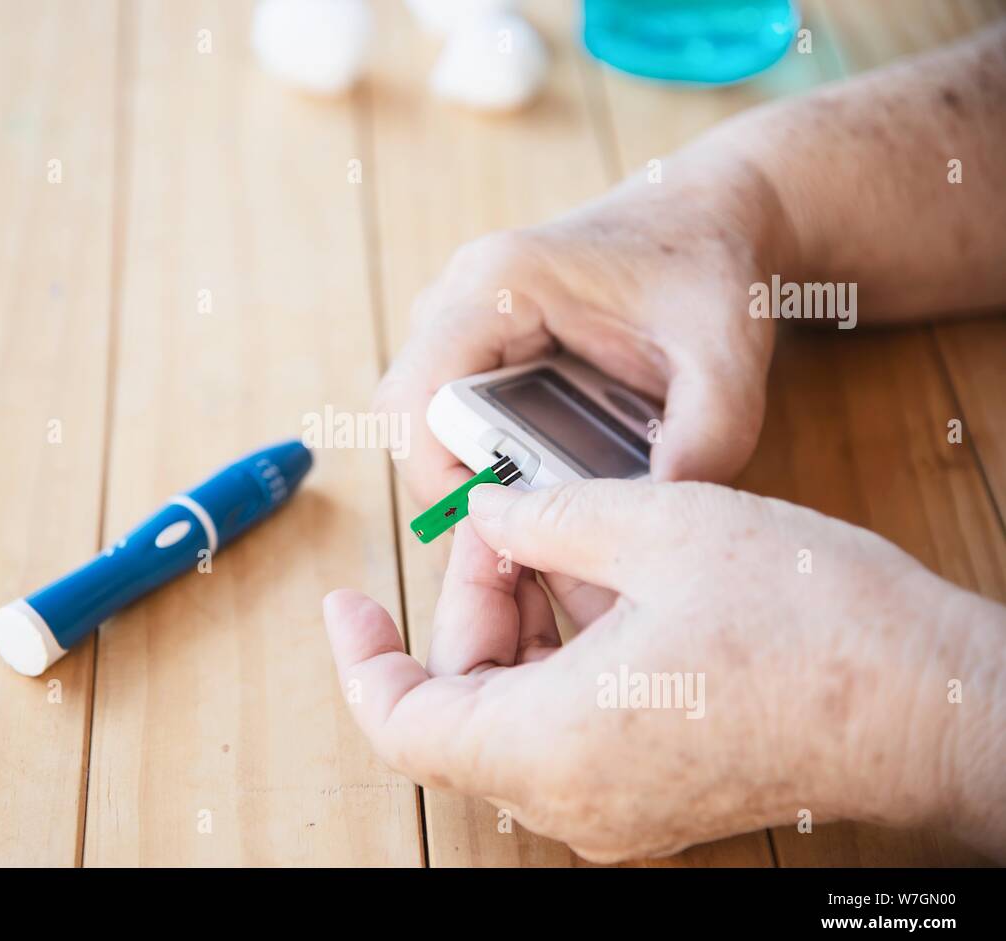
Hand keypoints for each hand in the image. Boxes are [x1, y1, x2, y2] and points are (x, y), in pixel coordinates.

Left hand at [323, 480, 1005, 860]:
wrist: (937, 703)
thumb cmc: (811, 623)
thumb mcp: (658, 526)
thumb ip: (544, 517)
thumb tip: (489, 515)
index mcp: (550, 745)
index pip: (399, 723)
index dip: (358, 658)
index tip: (346, 598)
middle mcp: (573, 799)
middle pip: (461, 703)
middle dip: (471, 602)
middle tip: (509, 521)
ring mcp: (616, 805)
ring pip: (516, 710)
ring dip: (523, 621)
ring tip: (566, 538)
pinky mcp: (656, 793)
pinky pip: (571, 724)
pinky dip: (565, 653)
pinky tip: (606, 584)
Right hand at [376, 152, 788, 504]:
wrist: (706, 216)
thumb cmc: (709, 272)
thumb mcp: (725, 361)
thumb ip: (704, 442)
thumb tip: (649, 524)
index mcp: (502, 284)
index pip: (415, 400)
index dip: (439, 478)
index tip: (503, 527)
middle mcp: (460, 295)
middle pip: (408, 417)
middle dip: (454, 483)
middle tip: (526, 530)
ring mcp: (460, 314)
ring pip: (422, 418)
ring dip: (467, 469)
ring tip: (540, 507)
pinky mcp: (476, 337)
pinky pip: (449, 411)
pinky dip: (483, 453)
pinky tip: (544, 477)